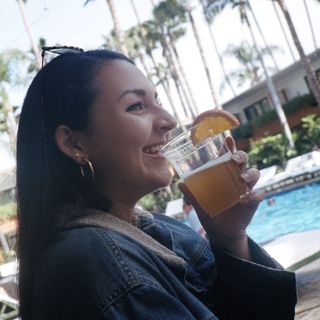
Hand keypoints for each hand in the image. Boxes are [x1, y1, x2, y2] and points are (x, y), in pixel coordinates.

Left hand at [179, 137, 263, 258]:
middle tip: (234, 159)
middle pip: (243, 161)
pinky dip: (254, 195)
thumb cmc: (211, 212)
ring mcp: (246, 189)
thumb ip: (191, 194)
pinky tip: (246, 199)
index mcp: (224, 175)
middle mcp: (237, 178)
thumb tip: (179, 183)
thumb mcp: (199, 203)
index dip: (230, 147)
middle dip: (241, 156)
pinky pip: (258, 195)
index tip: (227, 139)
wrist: (221, 232)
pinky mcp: (253, 201)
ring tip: (242, 179)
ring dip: (250, 174)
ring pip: (254, 174)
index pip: (228, 156)